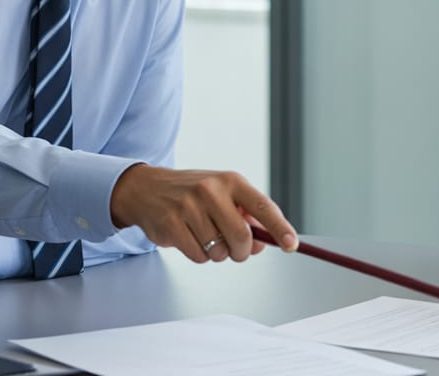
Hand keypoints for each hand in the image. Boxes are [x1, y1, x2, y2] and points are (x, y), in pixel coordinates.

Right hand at [109, 165, 297, 263]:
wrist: (147, 189)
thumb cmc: (193, 194)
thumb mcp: (223, 194)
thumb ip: (246, 217)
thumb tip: (263, 244)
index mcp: (230, 181)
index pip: (262, 206)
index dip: (280, 228)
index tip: (291, 244)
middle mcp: (211, 191)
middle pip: (242, 237)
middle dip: (242, 252)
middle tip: (235, 250)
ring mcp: (189, 207)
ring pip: (219, 251)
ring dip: (217, 254)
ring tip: (205, 237)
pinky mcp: (172, 225)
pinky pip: (199, 257)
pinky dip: (199, 255)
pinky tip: (189, 238)